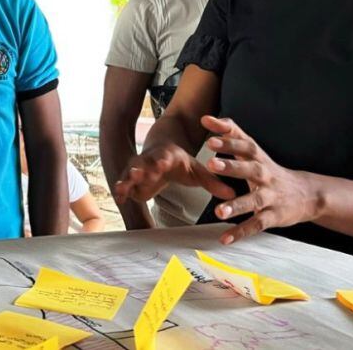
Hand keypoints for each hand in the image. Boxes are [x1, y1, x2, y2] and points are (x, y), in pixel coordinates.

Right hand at [114, 143, 235, 206]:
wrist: (161, 153)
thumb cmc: (180, 163)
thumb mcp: (197, 171)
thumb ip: (212, 182)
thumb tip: (233, 195)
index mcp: (167, 156)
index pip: (164, 157)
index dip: (162, 160)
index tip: (161, 163)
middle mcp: (150, 160)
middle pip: (143, 163)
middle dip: (139, 169)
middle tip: (136, 173)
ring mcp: (139, 169)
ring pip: (130, 173)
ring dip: (126, 179)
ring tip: (121, 188)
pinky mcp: (132, 179)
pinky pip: (124, 184)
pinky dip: (121, 191)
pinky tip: (119, 199)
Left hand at [202, 115, 319, 244]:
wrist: (307, 195)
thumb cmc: (270, 170)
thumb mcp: (254, 150)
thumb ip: (232, 133)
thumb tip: (208, 118)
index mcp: (259, 158)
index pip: (244, 145)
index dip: (228, 140)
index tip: (209, 135)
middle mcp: (265, 176)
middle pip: (250, 169)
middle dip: (232, 166)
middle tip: (211, 163)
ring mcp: (270, 197)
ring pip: (254, 201)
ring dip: (236, 206)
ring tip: (218, 211)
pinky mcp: (273, 216)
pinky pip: (256, 225)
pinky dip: (241, 232)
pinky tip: (224, 238)